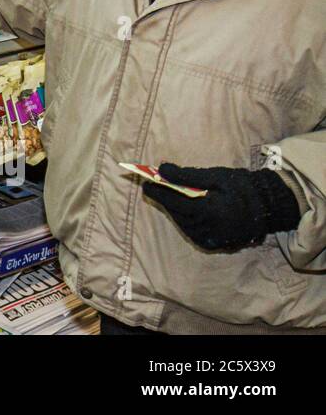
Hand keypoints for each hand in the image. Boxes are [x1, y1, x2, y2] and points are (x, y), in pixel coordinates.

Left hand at [141, 163, 301, 250]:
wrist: (268, 208)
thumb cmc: (242, 187)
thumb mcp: (215, 176)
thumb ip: (186, 175)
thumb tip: (161, 169)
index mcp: (208, 211)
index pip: (174, 202)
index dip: (157, 192)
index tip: (145, 183)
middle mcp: (207, 229)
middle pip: (176, 212)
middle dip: (164, 199)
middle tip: (153, 186)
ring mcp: (210, 240)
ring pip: (181, 223)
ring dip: (173, 209)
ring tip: (166, 194)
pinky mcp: (213, 245)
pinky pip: (190, 231)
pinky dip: (184, 219)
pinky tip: (182, 208)